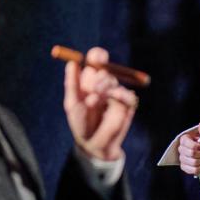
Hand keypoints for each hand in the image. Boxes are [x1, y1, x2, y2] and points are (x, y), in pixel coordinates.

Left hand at [63, 44, 137, 161]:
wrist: (93, 143)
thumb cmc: (80, 123)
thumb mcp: (72, 103)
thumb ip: (72, 83)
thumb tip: (71, 62)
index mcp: (91, 79)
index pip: (97, 59)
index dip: (97, 55)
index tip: (95, 58)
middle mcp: (105, 83)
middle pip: (106, 67)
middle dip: (98, 74)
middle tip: (91, 86)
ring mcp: (117, 92)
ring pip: (114, 80)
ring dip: (103, 87)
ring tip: (93, 102)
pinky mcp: (128, 104)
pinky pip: (126, 93)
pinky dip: (118, 94)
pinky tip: (111, 101)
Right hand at [177, 120, 199, 175]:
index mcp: (184, 139)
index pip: (185, 143)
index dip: (195, 146)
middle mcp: (181, 149)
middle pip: (189, 154)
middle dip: (199, 154)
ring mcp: (182, 159)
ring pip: (190, 163)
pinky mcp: (185, 167)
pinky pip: (190, 171)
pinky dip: (199, 169)